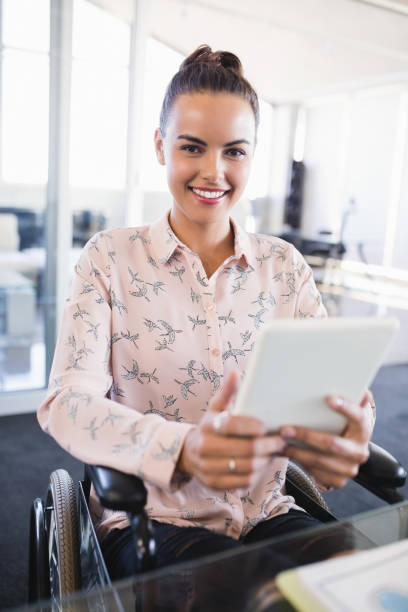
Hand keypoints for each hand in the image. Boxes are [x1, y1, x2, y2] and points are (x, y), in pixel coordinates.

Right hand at [177, 371, 286, 489]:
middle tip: (280, 440)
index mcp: (207, 426)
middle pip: (245, 450)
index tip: (266, 426)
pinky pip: (244, 482)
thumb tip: (235, 372)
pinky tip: (263, 464)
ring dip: (266, 460)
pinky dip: (257, 474)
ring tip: (274, 452)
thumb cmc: (210, 427)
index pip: (232, 425)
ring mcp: (208, 469)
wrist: (188, 454)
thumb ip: (227, 392)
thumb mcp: (215, 408)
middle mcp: (204, 448)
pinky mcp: (214, 485)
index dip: (252, 426)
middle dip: (267, 445)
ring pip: (248, 467)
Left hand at [280, 392, 372, 488]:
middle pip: (331, 443)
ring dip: (296, 451)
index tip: (328, 398)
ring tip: (279, 442)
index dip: (345, 408)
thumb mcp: (345, 412)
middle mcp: (359, 451)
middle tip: (285, 429)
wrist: (348, 454)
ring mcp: (349, 468)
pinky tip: (286, 452)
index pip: (358, 417)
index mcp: (362, 429)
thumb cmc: (340, 425)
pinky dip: (298, 462)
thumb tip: (342, 375)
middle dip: (305, 436)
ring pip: (319, 460)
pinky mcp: (338, 480)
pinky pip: (315, 472)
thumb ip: (346, 396)